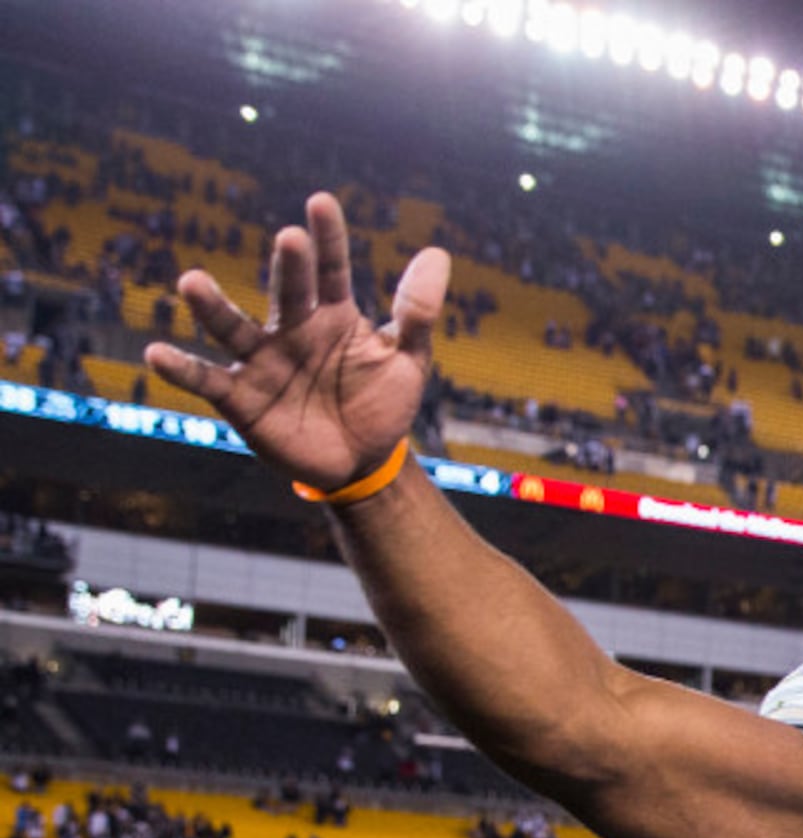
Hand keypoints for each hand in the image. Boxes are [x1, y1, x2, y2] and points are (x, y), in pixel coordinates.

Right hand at [144, 192, 446, 491]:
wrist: (364, 462)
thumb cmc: (381, 403)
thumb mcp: (407, 358)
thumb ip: (417, 311)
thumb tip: (437, 253)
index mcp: (333, 315)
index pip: (331, 268)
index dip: (327, 238)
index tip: (321, 202)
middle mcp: (292, 329)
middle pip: (287, 292)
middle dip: (288, 268)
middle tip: (289, 240)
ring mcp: (262, 360)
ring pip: (233, 327)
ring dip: (212, 306)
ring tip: (191, 281)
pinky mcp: (241, 398)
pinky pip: (207, 380)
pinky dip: (182, 369)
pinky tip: (156, 353)